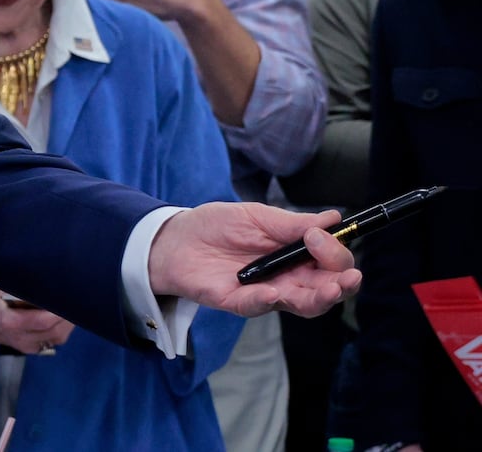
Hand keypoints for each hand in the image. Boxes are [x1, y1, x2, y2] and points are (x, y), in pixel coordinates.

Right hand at [0, 285, 74, 354]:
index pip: (42, 321)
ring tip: (73, 306)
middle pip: (54, 331)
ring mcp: (26, 346)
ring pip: (57, 338)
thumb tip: (45, 277)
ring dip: (69, 323)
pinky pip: (54, 341)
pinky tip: (64, 317)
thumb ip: (21, 287)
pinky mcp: (31, 349)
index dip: (59, 312)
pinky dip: (62, 329)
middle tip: (77, 300)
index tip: (69, 297)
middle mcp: (20, 337)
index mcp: (10, 321)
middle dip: (69, 317)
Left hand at [148, 202, 359, 317]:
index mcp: (297, 256)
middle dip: (342, 285)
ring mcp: (266, 293)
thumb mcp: (257, 216)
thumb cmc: (219, 225)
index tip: (320, 237)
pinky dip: (266, 300)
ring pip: (301, 305)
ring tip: (330, 290)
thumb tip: (334, 218)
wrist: (176, 238)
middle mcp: (289, 279)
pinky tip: (273, 293)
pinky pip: (256, 306)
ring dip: (318, 299)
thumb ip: (293, 223)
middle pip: (326, 290)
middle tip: (348, 278)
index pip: (331, 263)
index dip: (335, 253)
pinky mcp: (237, 302)